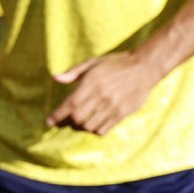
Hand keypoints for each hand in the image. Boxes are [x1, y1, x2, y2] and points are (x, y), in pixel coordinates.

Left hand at [47, 52, 161, 134]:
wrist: (144, 67)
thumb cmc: (116, 63)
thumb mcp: (93, 62)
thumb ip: (74, 72)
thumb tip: (55, 78)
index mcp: (91, 83)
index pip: (70, 103)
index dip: (58, 115)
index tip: (49, 122)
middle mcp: (100, 96)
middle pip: (78, 117)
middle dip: (70, 121)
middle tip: (67, 120)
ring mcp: (112, 106)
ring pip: (90, 126)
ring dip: (83, 126)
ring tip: (82, 121)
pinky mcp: (122, 113)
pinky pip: (104, 129)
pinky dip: (96, 129)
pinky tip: (95, 124)